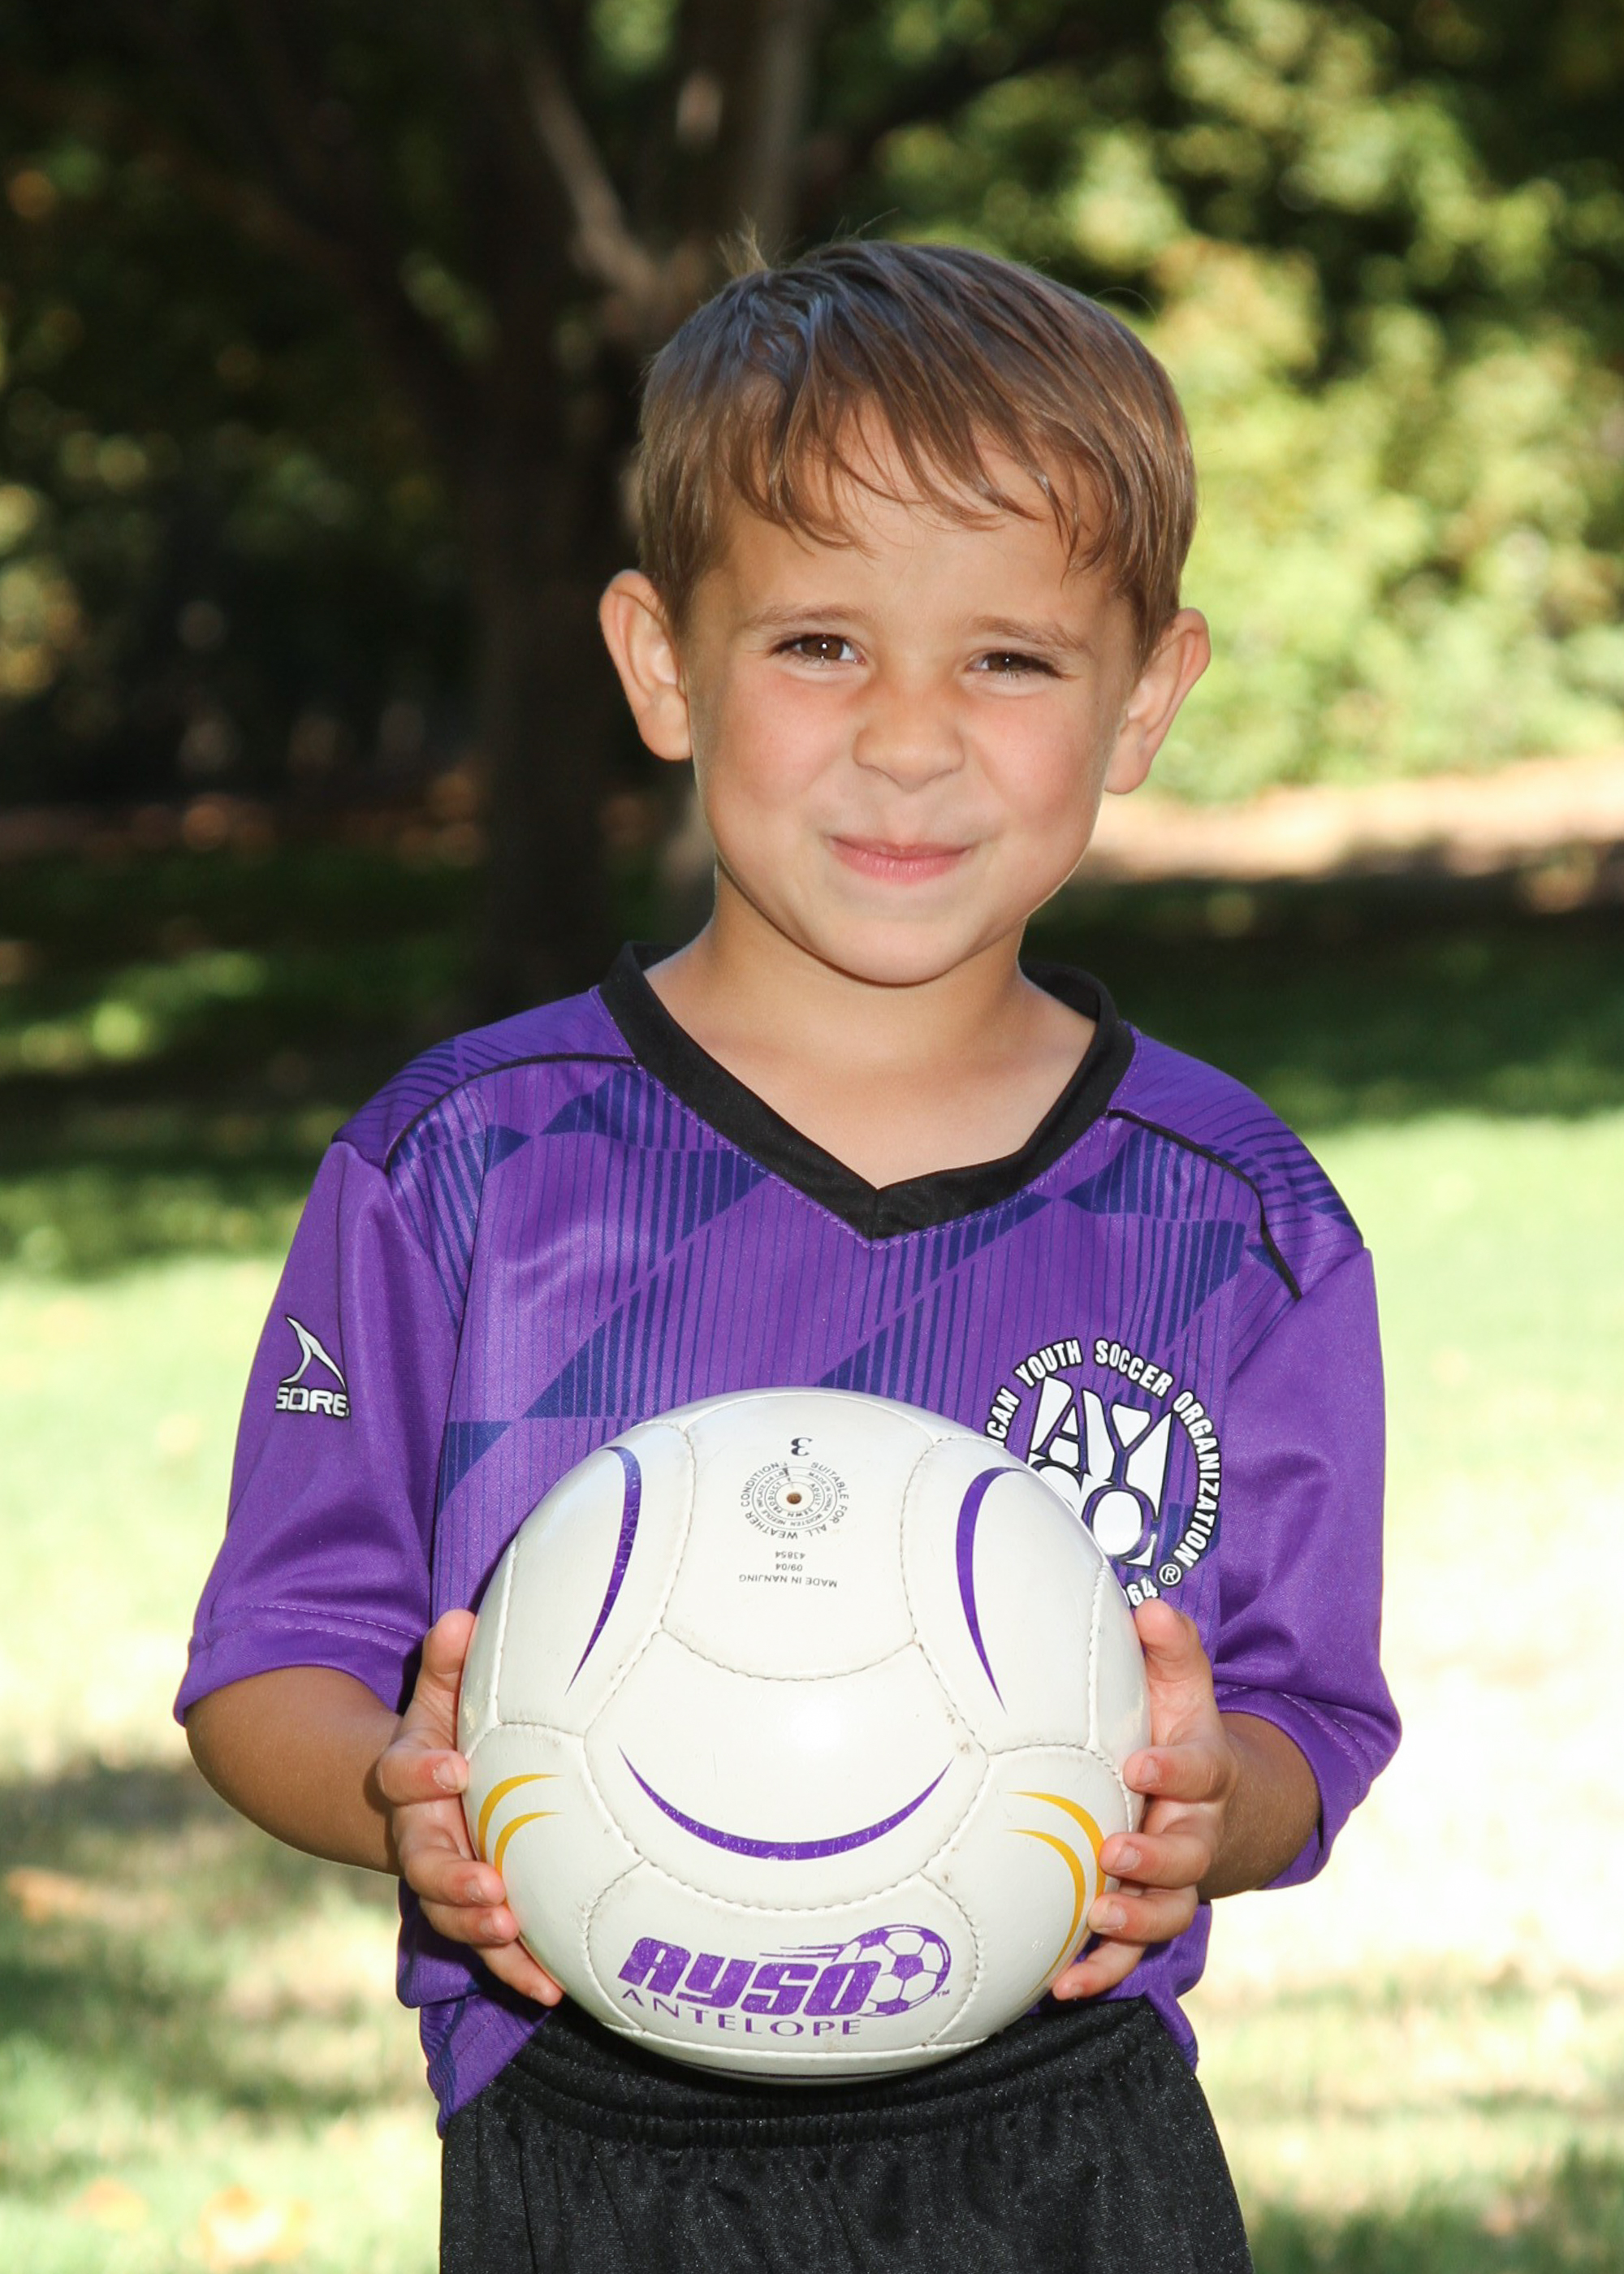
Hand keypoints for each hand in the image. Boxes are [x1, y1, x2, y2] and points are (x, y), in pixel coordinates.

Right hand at [374, 1609, 563, 2007]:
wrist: (429, 1789)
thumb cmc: (449, 1731)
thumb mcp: (441, 1694)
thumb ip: (447, 1662)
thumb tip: (459, 1618)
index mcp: (411, 1777)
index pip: (404, 1774)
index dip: (423, 1773)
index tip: (453, 1768)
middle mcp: (421, 1836)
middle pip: (425, 1865)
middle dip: (454, 1879)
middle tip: (489, 1887)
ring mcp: (447, 1879)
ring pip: (454, 1915)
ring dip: (483, 1932)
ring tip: (515, 1935)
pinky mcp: (477, 1911)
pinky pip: (493, 1948)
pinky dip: (518, 1969)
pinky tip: (553, 1988)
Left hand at [1052, 1598, 1235, 2000]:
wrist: (1224, 1807)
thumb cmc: (1181, 1734)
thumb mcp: (1184, 1688)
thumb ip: (1171, 1650)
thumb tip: (1152, 1608)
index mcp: (1203, 1773)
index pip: (1197, 1770)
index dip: (1172, 1769)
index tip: (1140, 1763)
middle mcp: (1196, 1833)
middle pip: (1188, 1853)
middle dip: (1153, 1856)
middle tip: (1112, 1851)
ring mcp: (1176, 1882)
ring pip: (1167, 1912)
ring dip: (1132, 1922)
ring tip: (1093, 1919)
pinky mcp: (1149, 1917)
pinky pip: (1132, 1955)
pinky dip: (1101, 1972)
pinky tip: (1059, 1986)